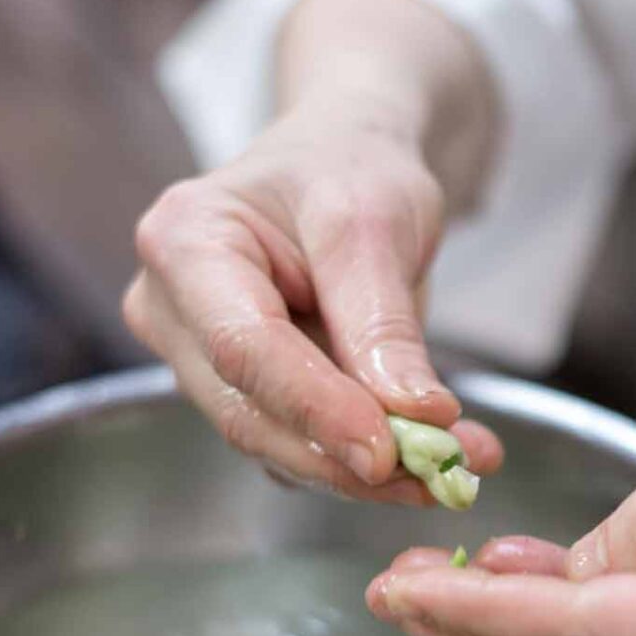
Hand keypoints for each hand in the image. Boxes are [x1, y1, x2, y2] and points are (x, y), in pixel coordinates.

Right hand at [124, 0, 502, 501]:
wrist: (349, 161)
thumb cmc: (351, 168)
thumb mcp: (376, 224)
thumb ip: (384, 324)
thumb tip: (413, 418)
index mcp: (185, 242)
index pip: (243, 347)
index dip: (315, 409)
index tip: (388, 452)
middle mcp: (172, 308)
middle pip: (250, 411)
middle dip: (347, 456)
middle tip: (442, 474)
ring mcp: (200, 358)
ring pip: (278, 444)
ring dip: (371, 470)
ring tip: (464, 460)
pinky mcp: (244, 393)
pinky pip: (303, 445)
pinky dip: (372, 459)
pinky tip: (439, 453)